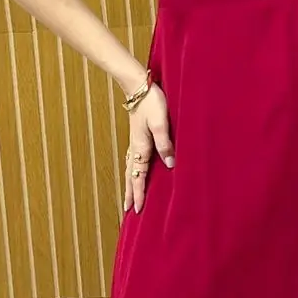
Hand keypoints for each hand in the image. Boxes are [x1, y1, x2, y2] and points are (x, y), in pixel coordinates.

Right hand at [123, 85, 173, 213]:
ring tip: (129, 196)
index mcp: (141, 147)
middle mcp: (135, 148)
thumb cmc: (152, 103)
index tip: (137, 209)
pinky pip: (133, 160)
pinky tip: (134, 172)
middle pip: (131, 176)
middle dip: (130, 193)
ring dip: (130, 184)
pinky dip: (132, 171)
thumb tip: (169, 165)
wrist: (139, 87)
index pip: (138, 176)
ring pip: (130, 169)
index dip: (139, 193)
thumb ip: (165, 144)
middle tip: (128, 210)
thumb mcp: (160, 124)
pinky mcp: (138, 137)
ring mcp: (135, 142)